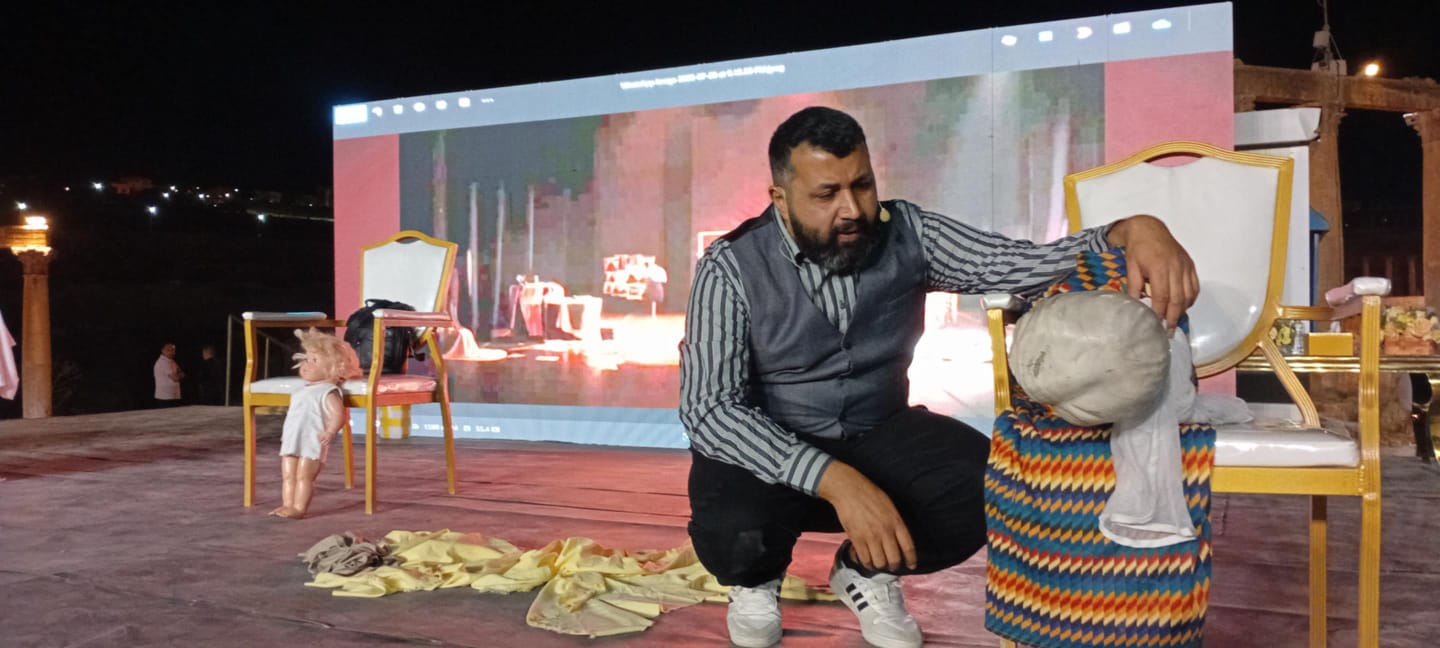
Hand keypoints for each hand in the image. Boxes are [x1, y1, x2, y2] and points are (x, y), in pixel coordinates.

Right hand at [816, 461, 916, 572]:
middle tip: (891, 565)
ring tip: (877, 562)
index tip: (911, 566)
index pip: (908, 547)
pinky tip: (867, 561)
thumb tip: (898, 539)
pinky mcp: (857, 539)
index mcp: (896, 522)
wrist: (849, 489)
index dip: (911, 560)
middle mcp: (885, 531)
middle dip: (894, 566)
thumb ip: (895, 523)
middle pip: (894, 559)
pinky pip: (865, 559)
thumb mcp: (889, 506)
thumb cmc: (869, 494)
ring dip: (879, 565)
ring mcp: (871, 536)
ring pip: (880, 562)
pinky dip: (866, 563)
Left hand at [1106, 215, 1198, 330]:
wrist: (1148, 228)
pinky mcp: (1190, 265)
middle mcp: (1175, 267)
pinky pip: (1194, 286)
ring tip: (1175, 321)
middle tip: (1169, 330)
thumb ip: (1133, 287)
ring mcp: (1185, 266)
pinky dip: (1191, 298)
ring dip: (1183, 310)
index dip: (1160, 312)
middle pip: (1178, 298)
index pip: (1162, 296)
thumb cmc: (1138, 247)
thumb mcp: (1130, 267)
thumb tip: (1134, 306)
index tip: (1156, 324)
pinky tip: (1184, 306)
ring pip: (1189, 294)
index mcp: (1159, 267)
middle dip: (1173, 317)